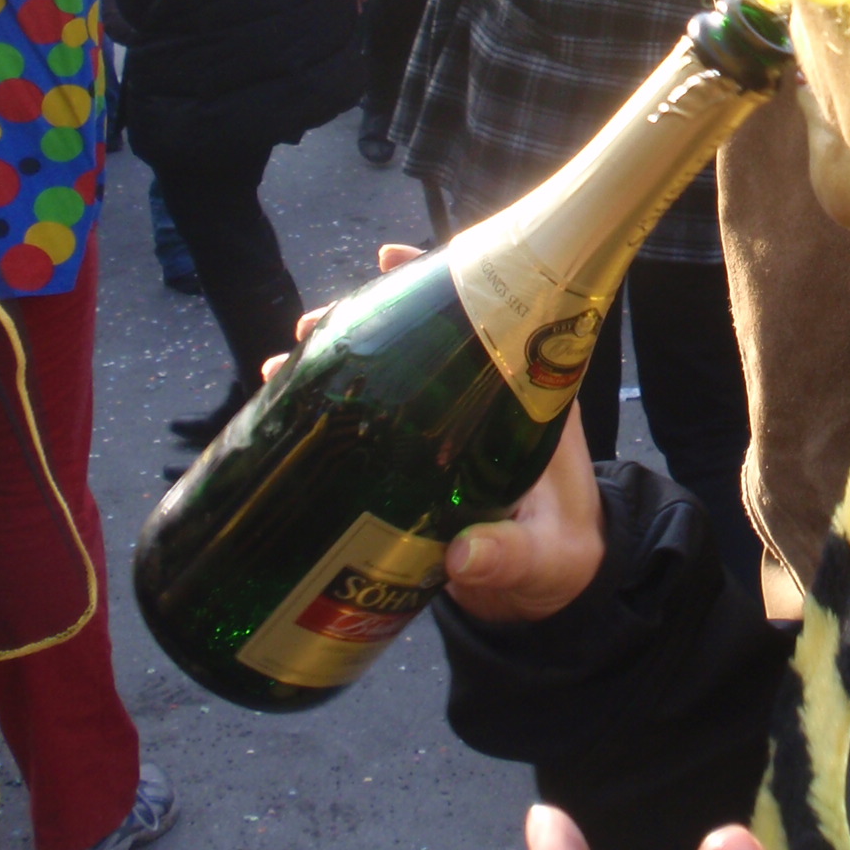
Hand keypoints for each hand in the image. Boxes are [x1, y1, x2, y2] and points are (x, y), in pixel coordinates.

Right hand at [279, 241, 606, 620]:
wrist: (551, 590)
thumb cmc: (563, 557)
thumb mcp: (545, 558)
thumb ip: (512, 556)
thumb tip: (465, 556)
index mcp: (526, 397)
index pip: (489, 316)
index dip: (442, 280)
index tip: (389, 259)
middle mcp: (484, 399)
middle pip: (425, 337)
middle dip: (364, 322)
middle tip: (312, 327)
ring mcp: (447, 428)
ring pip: (393, 373)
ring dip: (339, 360)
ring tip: (286, 363)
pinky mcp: (418, 460)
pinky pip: (376, 418)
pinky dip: (336, 405)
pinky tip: (289, 405)